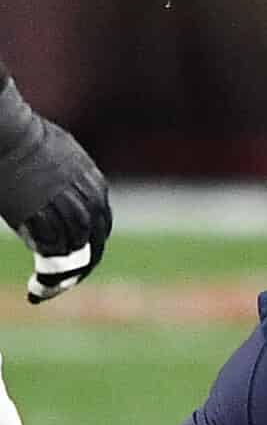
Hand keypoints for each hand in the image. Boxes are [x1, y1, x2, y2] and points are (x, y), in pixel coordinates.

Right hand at [0, 107, 110, 303]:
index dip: (88, 249)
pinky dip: (46, 274)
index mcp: (95, 187)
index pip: (100, 229)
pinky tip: (37, 286)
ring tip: (43, 292)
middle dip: (79, 270)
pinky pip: (51, 252)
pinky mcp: (42, 214)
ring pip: (74, 253)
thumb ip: (68, 185)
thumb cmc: (26, 140)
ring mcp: (66, 208)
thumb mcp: (61, 159)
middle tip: (60, 287)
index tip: (73, 264)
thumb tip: (61, 206)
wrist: (9, 132)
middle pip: (93, 245)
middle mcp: (88, 200)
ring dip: (61, 279)